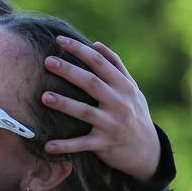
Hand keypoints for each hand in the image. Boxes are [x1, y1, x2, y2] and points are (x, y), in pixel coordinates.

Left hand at [42, 38, 159, 180]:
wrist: (148, 150)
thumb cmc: (135, 113)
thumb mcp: (132, 89)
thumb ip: (116, 67)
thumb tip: (96, 44)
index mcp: (124, 86)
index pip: (100, 63)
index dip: (80, 50)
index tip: (59, 40)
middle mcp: (119, 103)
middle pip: (91, 83)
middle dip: (69, 71)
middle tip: (48, 61)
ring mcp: (112, 125)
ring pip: (85, 112)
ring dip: (64, 104)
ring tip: (44, 97)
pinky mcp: (105, 145)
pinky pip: (82, 145)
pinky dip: (65, 146)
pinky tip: (47, 146)